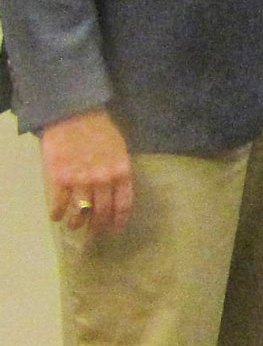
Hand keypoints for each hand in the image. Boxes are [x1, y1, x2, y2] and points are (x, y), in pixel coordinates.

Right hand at [42, 109, 133, 233]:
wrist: (75, 116)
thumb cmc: (100, 130)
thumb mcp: (119, 150)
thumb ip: (119, 170)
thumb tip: (118, 189)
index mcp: (121, 172)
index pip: (123, 204)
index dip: (119, 220)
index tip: (115, 229)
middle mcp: (103, 180)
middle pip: (102, 211)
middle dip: (98, 224)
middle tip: (93, 230)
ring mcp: (81, 181)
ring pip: (81, 212)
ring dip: (77, 223)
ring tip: (74, 225)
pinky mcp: (60, 179)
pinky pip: (59, 203)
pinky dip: (57, 213)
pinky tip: (56, 216)